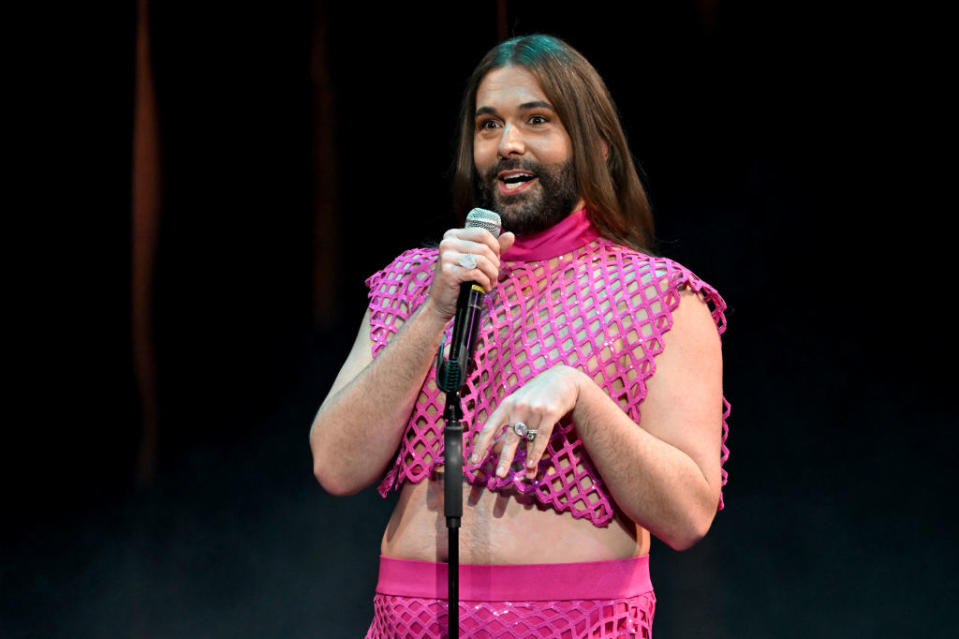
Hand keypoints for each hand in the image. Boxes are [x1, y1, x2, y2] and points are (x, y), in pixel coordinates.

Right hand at [424, 227, 514, 320]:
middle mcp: (447, 243)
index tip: (495, 261)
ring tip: (491, 282)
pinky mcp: (448, 272)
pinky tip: (484, 287)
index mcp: (453, 235)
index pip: (482, 233)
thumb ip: (493, 248)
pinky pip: (476, 273)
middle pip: (484, 248)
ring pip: (482, 260)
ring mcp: (446, 257)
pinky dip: (485, 282)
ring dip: (492, 274)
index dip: (495, 247)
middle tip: (494, 275)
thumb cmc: (461, 280)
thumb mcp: (478, 260)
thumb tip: (511, 235)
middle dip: (495, 264)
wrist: (442, 302)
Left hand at [470, 365, 583, 479]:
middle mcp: (518, 407)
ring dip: (527, 460)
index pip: (489, 428)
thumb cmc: (536, 394)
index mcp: (506, 405)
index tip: (474, 461)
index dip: (481, 445)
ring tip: (526, 475)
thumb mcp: (518, 405)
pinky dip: (537, 451)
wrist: (562, 378)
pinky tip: (533, 463)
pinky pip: (542, 437)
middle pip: (509, 437)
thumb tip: (493, 448)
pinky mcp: (550, 413)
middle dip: (504, 458)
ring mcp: (534, 410)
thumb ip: (507, 425)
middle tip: (499, 474)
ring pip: (528, 441)